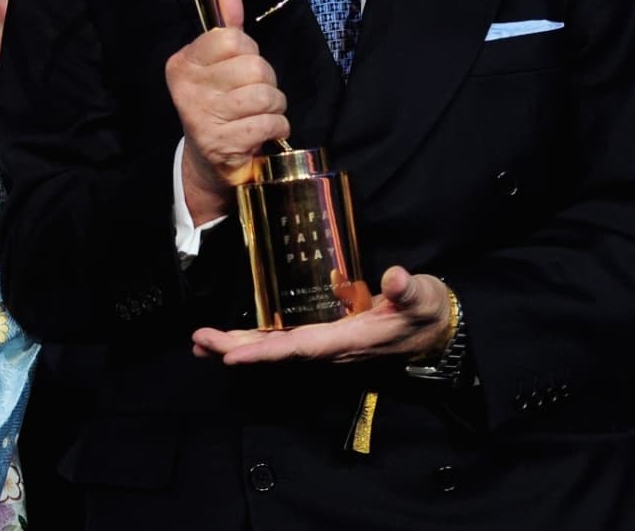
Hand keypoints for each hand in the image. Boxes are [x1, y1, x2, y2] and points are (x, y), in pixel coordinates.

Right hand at [166, 0, 289, 223]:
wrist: (208, 161)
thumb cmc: (219, 104)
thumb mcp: (218, 63)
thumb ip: (226, 24)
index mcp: (183, 63)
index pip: (232, 39)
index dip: (248, 53)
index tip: (238, 71)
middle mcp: (187, 89)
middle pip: (255, 66)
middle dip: (266, 82)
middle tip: (252, 96)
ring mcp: (203, 118)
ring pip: (267, 95)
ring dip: (274, 106)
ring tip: (260, 114)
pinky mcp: (223, 144)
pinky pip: (271, 123)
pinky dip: (277, 127)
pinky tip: (263, 132)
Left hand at [191, 266, 453, 364]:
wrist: (435, 330)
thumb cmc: (425, 310)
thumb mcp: (422, 297)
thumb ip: (408, 290)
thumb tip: (396, 278)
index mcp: (348, 338)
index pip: (301, 347)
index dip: (266, 352)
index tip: (233, 356)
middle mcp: (330, 346)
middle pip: (277, 351)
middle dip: (237, 348)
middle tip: (199, 341)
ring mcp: (325, 343)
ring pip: (275, 349)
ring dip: (237, 346)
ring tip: (200, 343)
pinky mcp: (323, 336)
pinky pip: (282, 342)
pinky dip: (254, 342)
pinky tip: (231, 340)